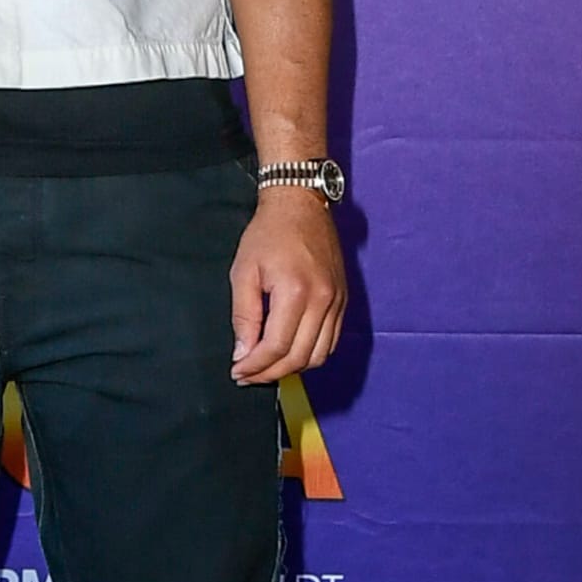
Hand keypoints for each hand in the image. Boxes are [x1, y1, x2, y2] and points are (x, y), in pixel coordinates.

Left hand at [229, 186, 345, 383]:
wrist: (300, 205)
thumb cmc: (267, 235)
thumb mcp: (243, 271)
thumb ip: (244, 316)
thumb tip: (243, 354)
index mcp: (295, 292)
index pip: (276, 347)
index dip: (255, 366)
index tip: (238, 372)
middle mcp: (323, 301)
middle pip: (299, 357)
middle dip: (270, 373)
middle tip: (248, 376)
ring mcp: (337, 302)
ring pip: (318, 355)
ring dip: (292, 368)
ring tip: (266, 367)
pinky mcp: (343, 300)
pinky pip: (331, 341)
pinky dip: (310, 354)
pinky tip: (289, 353)